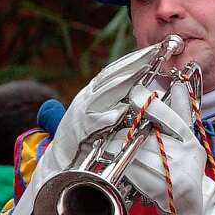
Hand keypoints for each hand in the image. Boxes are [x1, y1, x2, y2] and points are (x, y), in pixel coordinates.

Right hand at [32, 43, 161, 189]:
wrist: (60, 163)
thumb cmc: (85, 141)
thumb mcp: (101, 117)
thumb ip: (116, 103)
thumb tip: (138, 92)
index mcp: (92, 93)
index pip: (114, 71)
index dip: (133, 59)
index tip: (153, 50)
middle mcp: (86, 98)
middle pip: (111, 76)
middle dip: (133, 63)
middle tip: (154, 53)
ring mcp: (80, 114)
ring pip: (104, 94)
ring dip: (123, 83)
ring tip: (142, 72)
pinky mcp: (78, 133)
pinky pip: (93, 124)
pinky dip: (106, 117)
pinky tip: (120, 113)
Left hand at [123, 81, 214, 214]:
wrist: (190, 212)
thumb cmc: (183, 173)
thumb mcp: (187, 144)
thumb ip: (181, 115)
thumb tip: (180, 84)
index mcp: (191, 142)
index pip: (170, 116)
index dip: (150, 104)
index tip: (134, 93)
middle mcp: (187, 155)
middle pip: (145, 135)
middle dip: (123, 135)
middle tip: (111, 135)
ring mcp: (177, 173)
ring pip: (136, 153)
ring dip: (119, 152)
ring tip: (114, 154)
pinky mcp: (164, 189)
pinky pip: (134, 172)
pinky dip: (124, 170)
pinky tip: (123, 171)